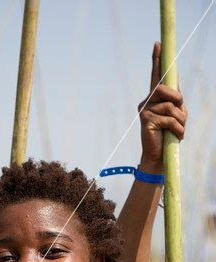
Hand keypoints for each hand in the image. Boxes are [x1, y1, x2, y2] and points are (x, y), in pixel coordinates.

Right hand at [139, 42, 186, 170]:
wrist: (159, 155)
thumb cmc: (169, 134)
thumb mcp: (177, 115)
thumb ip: (176, 103)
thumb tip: (176, 96)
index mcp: (155, 97)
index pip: (157, 76)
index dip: (158, 60)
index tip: (158, 44)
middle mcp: (147, 101)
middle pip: (166, 90)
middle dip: (178, 101)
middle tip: (180, 114)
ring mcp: (145, 110)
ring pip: (170, 107)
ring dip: (180, 120)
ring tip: (177, 130)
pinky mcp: (145, 121)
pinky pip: (169, 119)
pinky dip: (177, 129)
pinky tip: (175, 136)